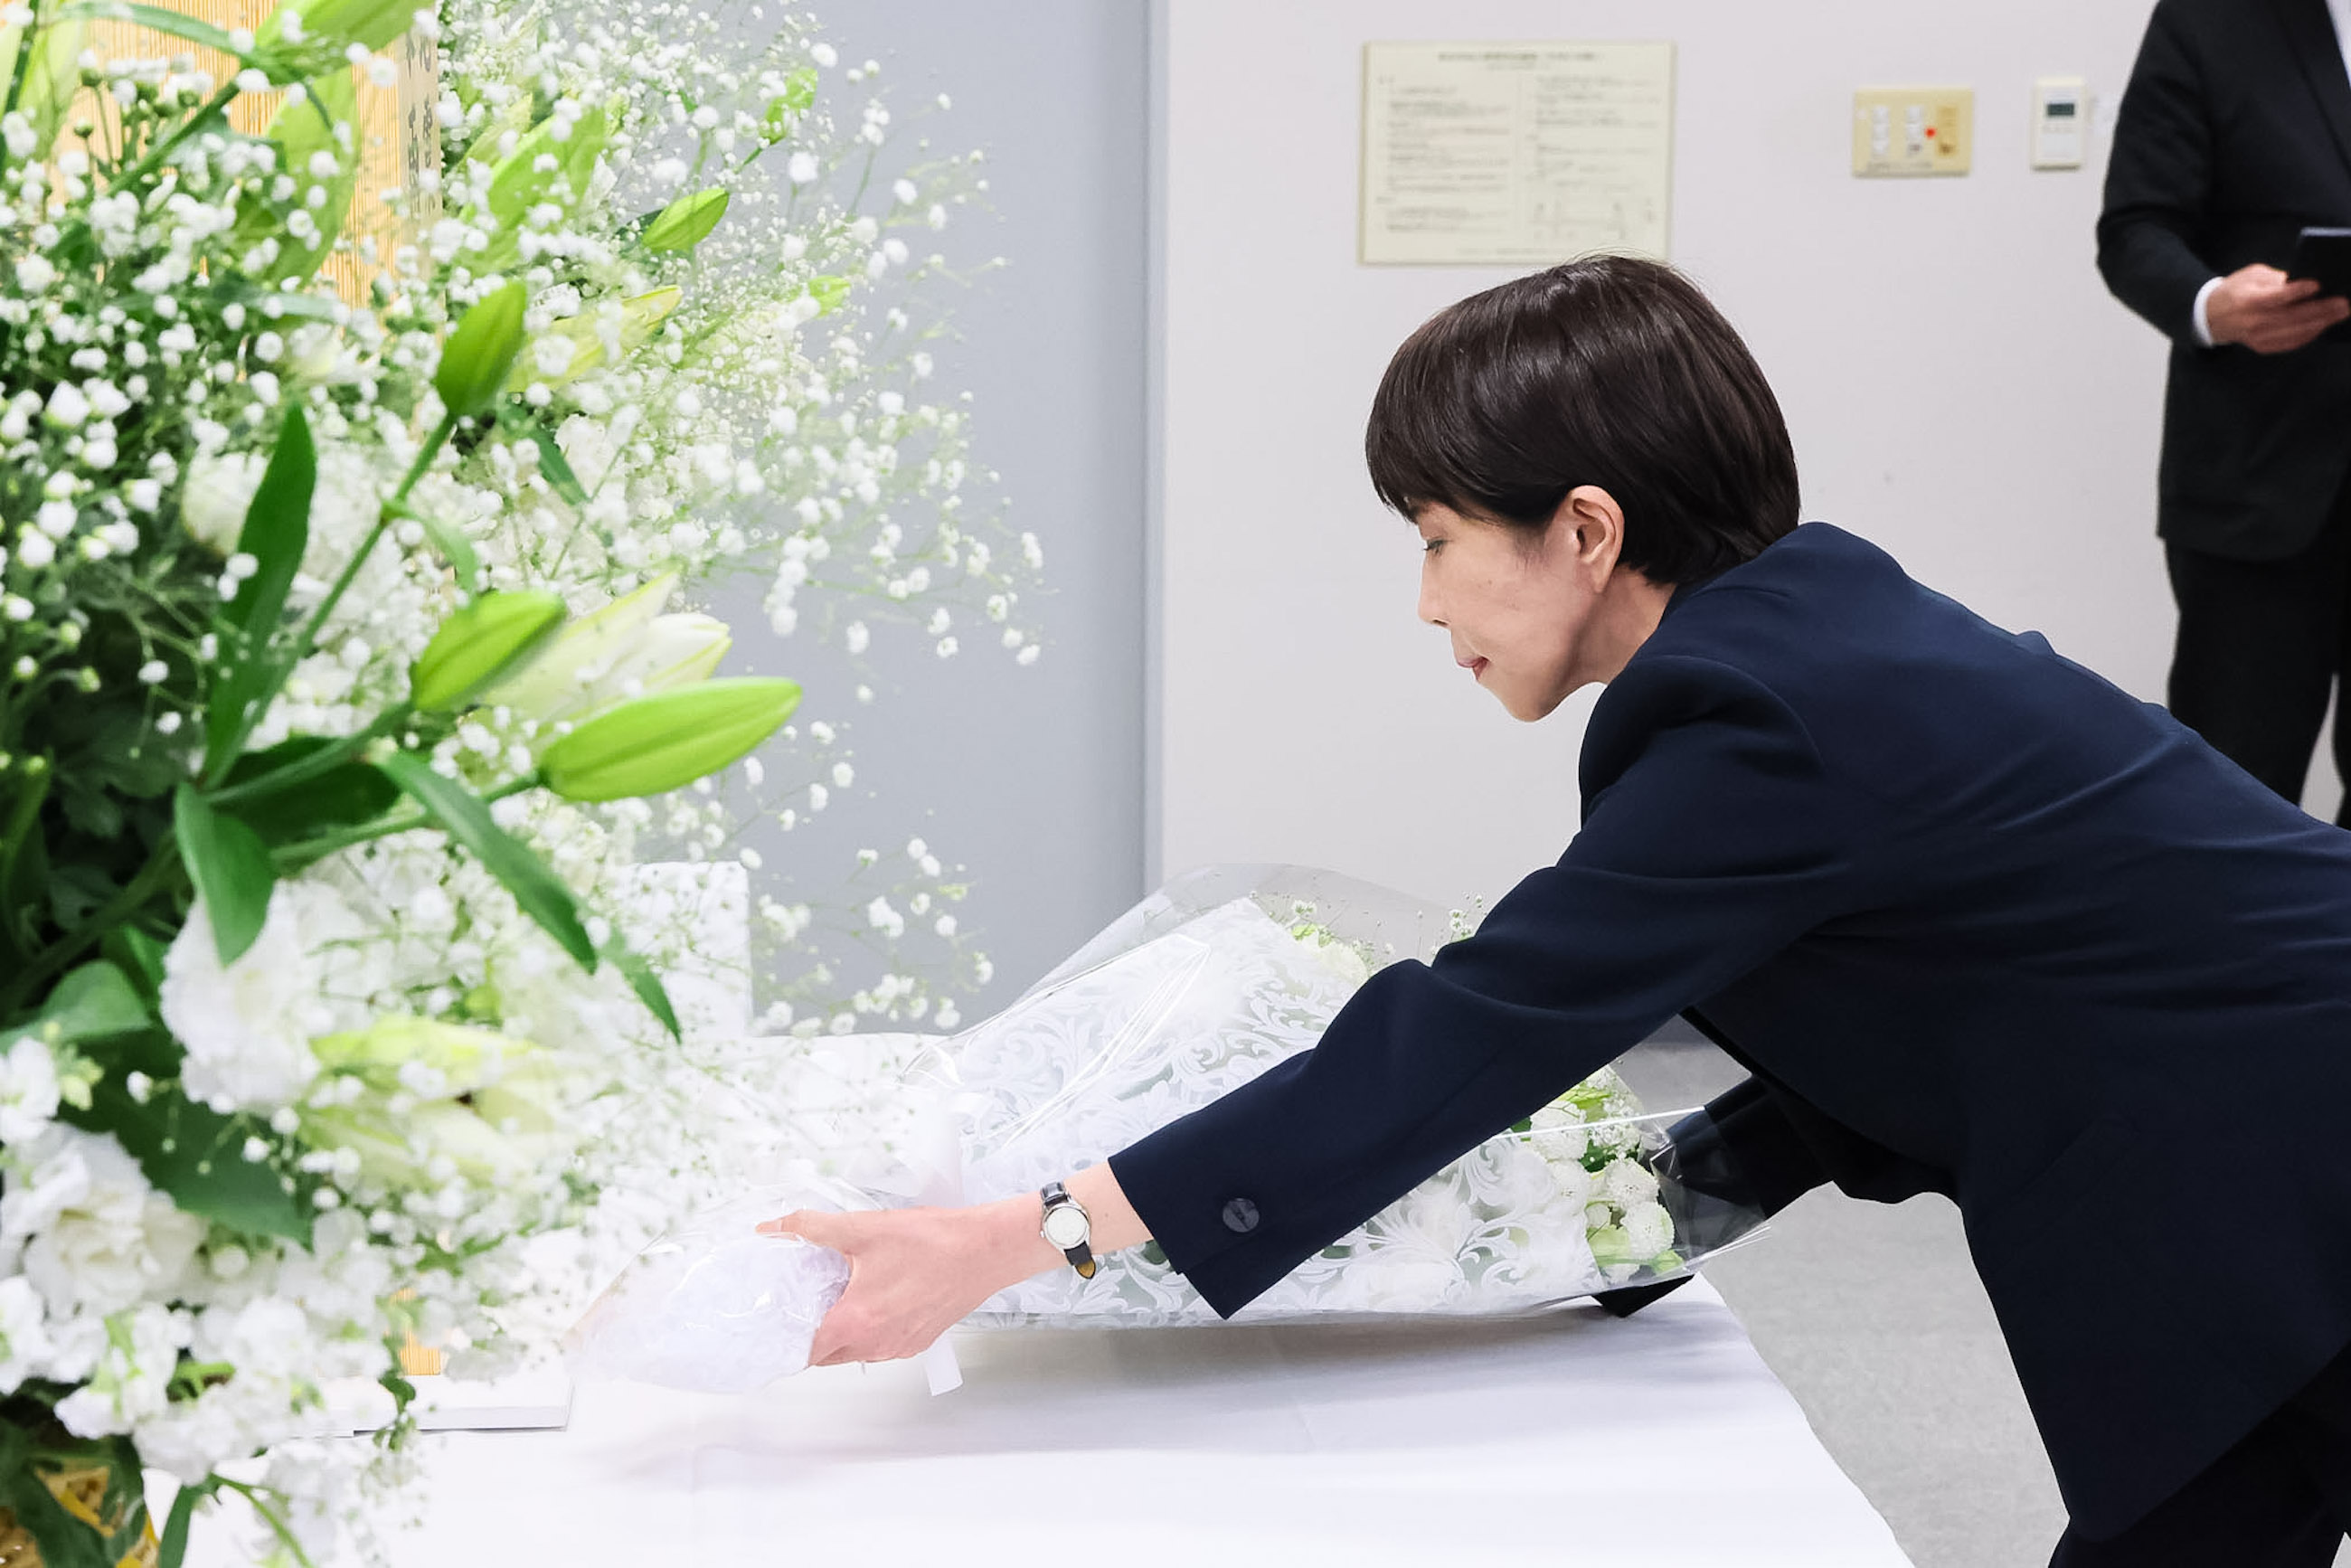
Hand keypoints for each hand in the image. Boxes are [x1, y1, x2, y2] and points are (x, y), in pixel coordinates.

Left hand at [760, 1197, 1056, 1365]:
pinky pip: (882, 1345)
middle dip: (811, 1333)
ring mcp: (900, 1346)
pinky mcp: (920, 1340)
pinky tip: (875, 1296)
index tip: (774, 1323)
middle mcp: (877, 1345)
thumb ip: (812, 1228)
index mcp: (856, 1322)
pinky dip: (870, 1329)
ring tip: (840, 1294)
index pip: (803, 1352)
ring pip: (855, 1352)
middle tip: (803, 1300)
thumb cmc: (934, 1241)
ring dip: (842, 1331)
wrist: (987, 1249)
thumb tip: (773, 1227)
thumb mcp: (864, 1227)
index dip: (784, 1340)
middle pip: (826, 1355)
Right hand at [2205, 263, 2349, 352]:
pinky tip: (2323, 325)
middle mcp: (2253, 322)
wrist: (2211, 317)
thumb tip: (2303, 282)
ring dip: (2321, 323)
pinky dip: (2310, 334)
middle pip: (2292, 317)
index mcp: (2247, 300)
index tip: (2317, 284)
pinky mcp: (2263, 346)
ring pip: (2295, 332)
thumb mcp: (2251, 275)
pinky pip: (2291, 343)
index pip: (2275, 297)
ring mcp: (2258, 337)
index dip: (2296, 292)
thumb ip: (2276, 278)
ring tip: (2340, 313)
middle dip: (2320, 310)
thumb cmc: (2235, 291)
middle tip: (2343, 303)